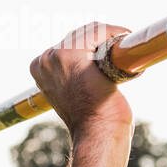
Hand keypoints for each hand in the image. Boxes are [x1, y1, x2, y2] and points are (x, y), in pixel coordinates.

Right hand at [29, 22, 134, 142]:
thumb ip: (73, 77)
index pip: (67, 44)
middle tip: (121, 51)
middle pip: (78, 34)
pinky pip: (100, 32)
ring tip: (125, 51)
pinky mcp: (75, 54)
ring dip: (110, 37)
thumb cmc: (92, 121)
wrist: (97, 134)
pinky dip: (116, 34)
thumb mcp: (74, 94)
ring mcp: (57, 56)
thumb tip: (85, 69)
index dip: (92, 46)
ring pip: (91, 31)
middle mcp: (44, 60)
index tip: (109, 54)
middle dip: (102, 39)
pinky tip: (126, 41)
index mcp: (39, 68)